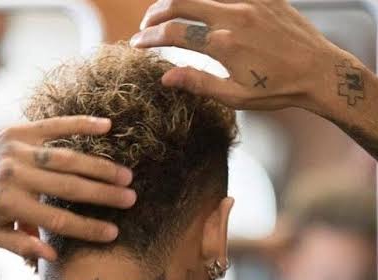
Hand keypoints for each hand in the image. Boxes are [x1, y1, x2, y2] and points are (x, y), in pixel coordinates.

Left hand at [0, 116, 135, 261]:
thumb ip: (21, 246)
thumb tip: (53, 254)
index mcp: (9, 204)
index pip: (57, 219)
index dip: (87, 227)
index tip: (113, 232)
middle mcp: (14, 175)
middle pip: (68, 187)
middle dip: (103, 194)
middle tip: (131, 199)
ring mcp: (18, 149)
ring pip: (67, 158)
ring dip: (99, 166)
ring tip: (125, 175)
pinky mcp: (19, 129)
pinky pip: (54, 125)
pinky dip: (81, 124)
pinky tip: (106, 126)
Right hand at [131, 0, 342, 111]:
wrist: (319, 71)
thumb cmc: (277, 90)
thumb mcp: (234, 96)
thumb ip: (198, 83)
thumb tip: (165, 76)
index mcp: (224, 44)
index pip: (175, 34)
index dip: (150, 38)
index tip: (136, 44)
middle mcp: (234, 16)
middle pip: (182, 2)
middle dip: (157, 12)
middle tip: (146, 24)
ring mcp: (250, 1)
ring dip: (180, 0)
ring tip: (168, 12)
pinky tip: (202, 6)